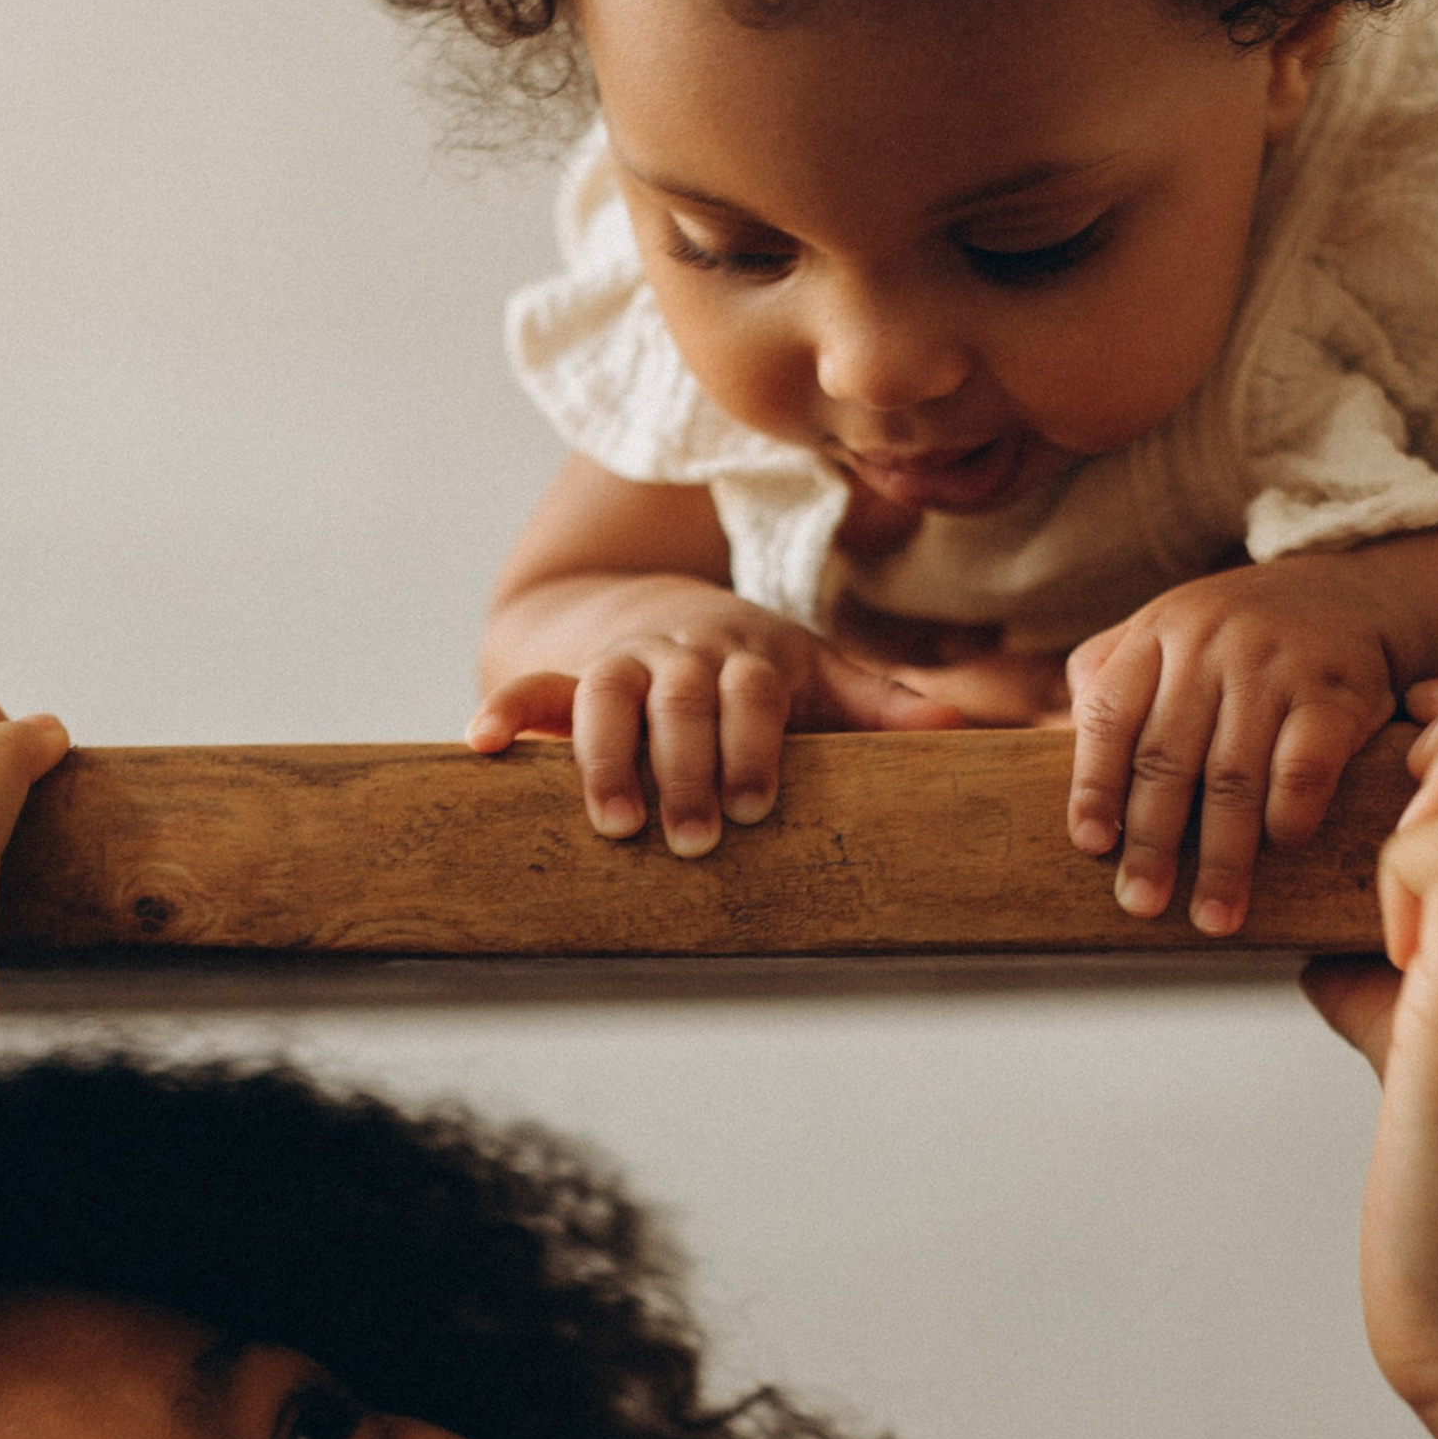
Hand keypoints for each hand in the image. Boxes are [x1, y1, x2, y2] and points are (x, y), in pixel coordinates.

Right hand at [471, 602, 964, 853]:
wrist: (650, 600)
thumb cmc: (748, 662)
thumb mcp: (815, 671)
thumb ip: (879, 704)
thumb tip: (959, 729)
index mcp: (747, 658)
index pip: (751, 695)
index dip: (751, 745)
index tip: (755, 804)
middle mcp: (681, 655)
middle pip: (681, 701)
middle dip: (687, 767)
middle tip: (695, 837)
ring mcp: (620, 663)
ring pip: (606, 696)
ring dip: (606, 757)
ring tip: (612, 823)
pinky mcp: (565, 676)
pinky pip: (532, 688)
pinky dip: (506, 711)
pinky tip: (479, 743)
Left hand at [1064, 561, 1397, 929]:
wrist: (1356, 593)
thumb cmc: (1246, 631)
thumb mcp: (1171, 628)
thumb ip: (1113, 671)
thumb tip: (1057, 736)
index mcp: (1158, 633)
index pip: (1110, 715)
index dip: (1094, 785)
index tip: (1090, 844)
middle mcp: (1210, 644)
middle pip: (1167, 758)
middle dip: (1152, 842)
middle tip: (1142, 902)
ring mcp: (1274, 667)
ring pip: (1233, 775)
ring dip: (1222, 856)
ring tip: (1213, 915)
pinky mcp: (1335, 693)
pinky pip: (1304, 766)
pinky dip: (1288, 814)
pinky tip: (1280, 847)